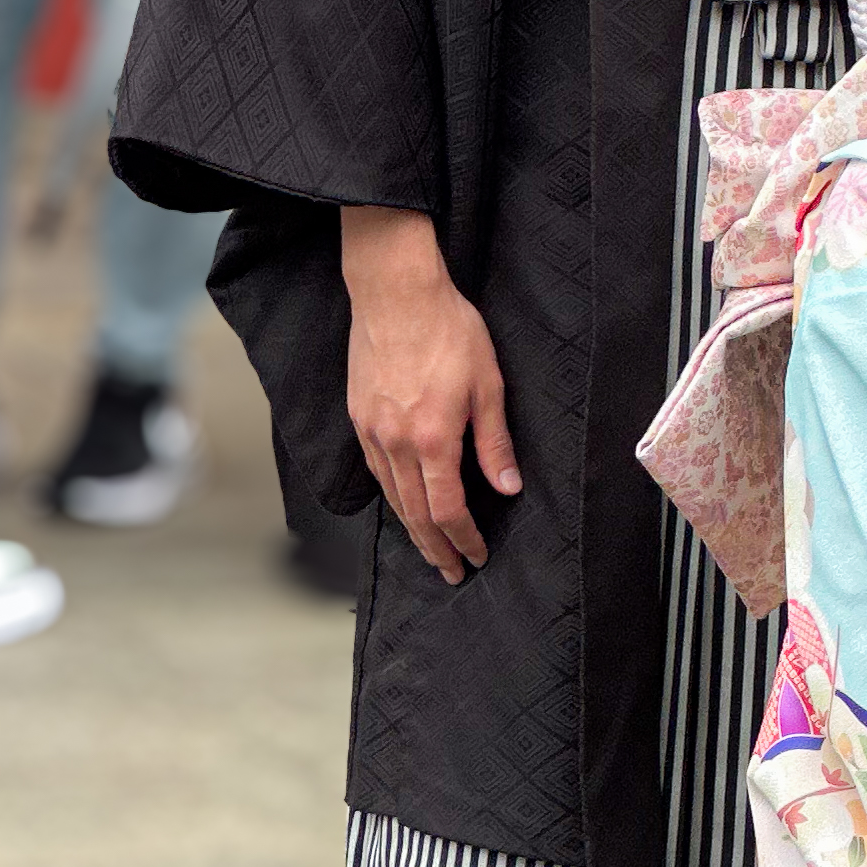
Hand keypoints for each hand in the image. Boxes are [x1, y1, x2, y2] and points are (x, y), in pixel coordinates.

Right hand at [341, 204, 521, 583]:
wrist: (396, 293)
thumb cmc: (448, 330)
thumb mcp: (489, 384)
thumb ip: (494, 441)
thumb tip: (507, 486)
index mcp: (433, 438)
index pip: (448, 509)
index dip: (463, 539)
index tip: (475, 557)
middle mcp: (396, 443)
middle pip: (415, 514)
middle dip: (435, 549)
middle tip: (451, 573)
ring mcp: (372, 431)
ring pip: (391, 497)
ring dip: (411, 529)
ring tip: (429, 549)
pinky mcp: (359, 417)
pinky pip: (375, 471)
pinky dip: (391, 497)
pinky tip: (403, 504)